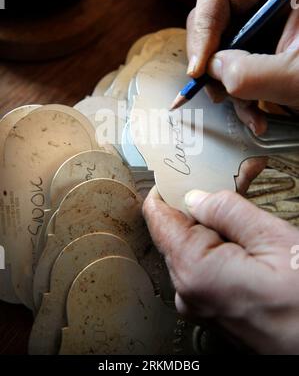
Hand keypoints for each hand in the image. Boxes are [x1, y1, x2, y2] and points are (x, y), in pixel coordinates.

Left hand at [143, 187, 298, 354]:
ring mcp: (200, 304)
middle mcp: (189, 291)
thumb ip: (229, 212)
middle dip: (205, 204)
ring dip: (219, 225)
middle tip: (236, 181)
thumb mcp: (274, 241)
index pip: (159, 217)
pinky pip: (208, 267)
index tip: (185, 170)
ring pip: (196, 247)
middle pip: (179, 230)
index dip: (171, 188)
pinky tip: (249, 241)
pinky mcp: (214, 309)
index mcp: (194, 271)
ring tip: (250, 214)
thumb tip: (197, 197)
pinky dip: (224, 248)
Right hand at [187, 0, 298, 135]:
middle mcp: (268, 4)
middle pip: (215, 24)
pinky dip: (242, 97)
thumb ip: (252, 73)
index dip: (201, 30)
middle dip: (213, 64)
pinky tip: (256, 117)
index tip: (199, 70)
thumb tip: (212, 70)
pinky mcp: (267, 54)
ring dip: (229, 89)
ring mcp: (266, 30)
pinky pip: (238, 70)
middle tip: (216, 92)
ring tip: (249, 115)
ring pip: (224, 53)